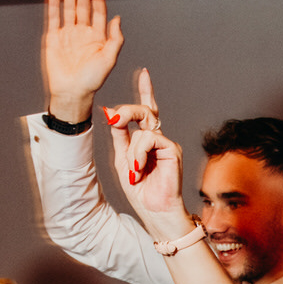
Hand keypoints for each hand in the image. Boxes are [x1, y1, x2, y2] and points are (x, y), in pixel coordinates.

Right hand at [43, 0, 125, 125]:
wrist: (72, 94)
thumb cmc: (92, 81)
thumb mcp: (109, 59)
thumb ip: (115, 39)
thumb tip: (117, 18)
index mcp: (97, 37)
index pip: (97, 11)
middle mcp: (82, 33)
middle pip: (82, 6)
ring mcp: (67, 34)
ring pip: (67, 8)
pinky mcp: (53, 39)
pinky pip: (53, 18)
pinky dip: (53, 5)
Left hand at [106, 69, 189, 238]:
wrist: (154, 210)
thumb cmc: (140, 189)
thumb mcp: (122, 158)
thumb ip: (119, 135)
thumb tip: (110, 112)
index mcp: (146, 140)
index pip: (147, 111)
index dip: (146, 91)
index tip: (144, 73)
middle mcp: (158, 138)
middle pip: (145, 112)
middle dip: (128, 111)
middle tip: (114, 118)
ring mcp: (167, 143)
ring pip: (143, 128)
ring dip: (132, 151)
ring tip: (132, 172)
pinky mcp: (172, 150)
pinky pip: (150, 139)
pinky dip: (139, 155)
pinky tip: (138, 170)